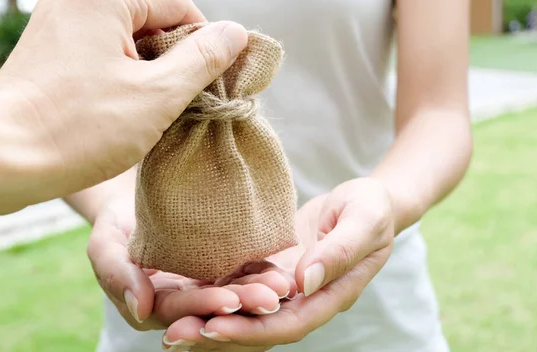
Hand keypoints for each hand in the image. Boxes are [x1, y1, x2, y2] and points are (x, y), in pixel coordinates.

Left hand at [0, 0, 247, 214]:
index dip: (205, 44)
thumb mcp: (158, 95)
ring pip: (126, 41)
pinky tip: (121, 113)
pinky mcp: (45, 52)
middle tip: (184, 105)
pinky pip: (99, 55)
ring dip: (148, 74)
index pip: (179, 5)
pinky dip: (120, 79)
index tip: (214, 84)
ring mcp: (55, 24)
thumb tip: (236, 33)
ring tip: (151, 115)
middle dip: (174, 62)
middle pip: (151, 21)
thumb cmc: (79, 129)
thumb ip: (204, 59)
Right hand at [86, 194, 296, 341]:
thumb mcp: (104, 245)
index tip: (229, 300)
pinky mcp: (222, 266)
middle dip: (242, 304)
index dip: (204, 306)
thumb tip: (141, 309)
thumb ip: (116, 276)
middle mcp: (183, 301)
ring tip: (282, 285)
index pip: (180, 311)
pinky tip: (282, 268)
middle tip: (270, 298)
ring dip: (258, 291)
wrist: (134, 197)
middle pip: (213, 308)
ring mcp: (204, 284)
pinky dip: (261, 271)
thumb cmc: (115, 222)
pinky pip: (243, 272)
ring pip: (234, 293)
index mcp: (153, 305)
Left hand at [162, 178, 394, 350]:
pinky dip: (210, 292)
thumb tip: (305, 282)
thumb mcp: (363, 220)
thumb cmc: (370, 208)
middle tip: (174, 335)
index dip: (251, 330)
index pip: (287, 324)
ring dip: (206, 319)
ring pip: (242, 311)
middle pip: (257, 327)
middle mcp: (302, 300)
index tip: (213, 328)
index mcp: (328, 296)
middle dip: (216, 334)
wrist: (363, 202)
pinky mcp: (269, 269)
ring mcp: (283, 287)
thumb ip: (339, 251)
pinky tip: (180, 290)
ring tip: (166, 322)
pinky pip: (237, 285)